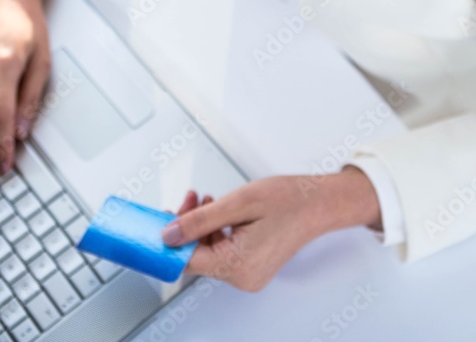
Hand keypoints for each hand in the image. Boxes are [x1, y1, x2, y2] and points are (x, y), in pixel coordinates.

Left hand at [161, 168, 381, 291]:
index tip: (156, 223)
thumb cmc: (289, 200)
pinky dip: (215, 230)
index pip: (187, 260)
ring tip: (204, 199)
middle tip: (187, 199)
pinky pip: (222, 250)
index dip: (169, 240)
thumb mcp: (238, 202)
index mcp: (238, 265)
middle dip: (187, 226)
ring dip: (201, 226)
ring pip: (208, 251)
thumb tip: (168, 234)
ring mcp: (248, 273)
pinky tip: (217, 210)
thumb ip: (200, 220)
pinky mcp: (252, 265)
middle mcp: (242, 276)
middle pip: (197, 255)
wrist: (319, 202)